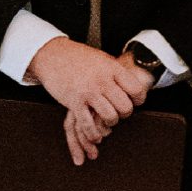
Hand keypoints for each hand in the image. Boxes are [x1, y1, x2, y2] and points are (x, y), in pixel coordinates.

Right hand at [26, 36, 151, 157]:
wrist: (53, 54)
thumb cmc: (78, 56)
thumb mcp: (102, 59)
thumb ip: (116, 72)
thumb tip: (135, 81)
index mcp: (112, 68)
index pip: (136, 89)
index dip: (138, 99)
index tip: (135, 101)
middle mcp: (102, 80)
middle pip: (125, 106)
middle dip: (125, 113)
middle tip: (120, 112)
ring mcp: (88, 92)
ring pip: (110, 117)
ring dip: (111, 123)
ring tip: (108, 121)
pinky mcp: (74, 102)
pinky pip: (88, 124)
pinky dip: (94, 134)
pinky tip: (96, 135)